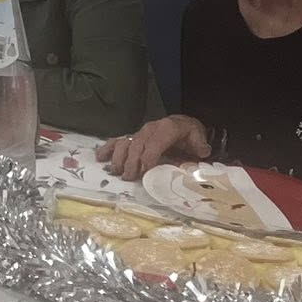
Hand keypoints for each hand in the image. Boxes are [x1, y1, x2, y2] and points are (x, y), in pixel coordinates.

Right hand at [96, 115, 211, 180]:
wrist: (182, 124)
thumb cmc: (189, 134)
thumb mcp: (198, 138)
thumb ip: (199, 146)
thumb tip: (202, 152)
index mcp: (167, 129)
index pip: (154, 144)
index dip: (148, 158)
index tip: (144, 172)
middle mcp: (150, 128)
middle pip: (136, 145)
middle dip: (131, 162)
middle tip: (127, 177)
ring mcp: (140, 132)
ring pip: (125, 143)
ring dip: (118, 157)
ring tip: (115, 171)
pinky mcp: (134, 136)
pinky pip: (119, 141)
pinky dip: (108, 148)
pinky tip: (100, 158)